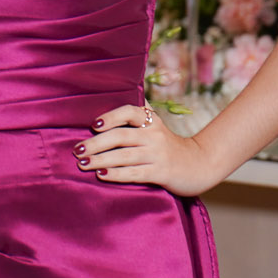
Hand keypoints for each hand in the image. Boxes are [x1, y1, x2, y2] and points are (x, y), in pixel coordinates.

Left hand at [81, 101, 224, 196]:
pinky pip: (134, 173)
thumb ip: (136, 117)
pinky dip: (116, 174)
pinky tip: (101, 174)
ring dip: (100, 160)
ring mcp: (158, 154)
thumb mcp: (155, 127)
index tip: (94, 125)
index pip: (130, 112)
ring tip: (82, 163)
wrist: (200, 164)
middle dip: (96, 143)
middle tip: (77, 150)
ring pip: (123, 156)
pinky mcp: (161, 172)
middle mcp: (155, 135)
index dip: (110, 117)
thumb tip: (107, 103)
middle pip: (120, 136)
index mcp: (151, 121)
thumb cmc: (168, 146)